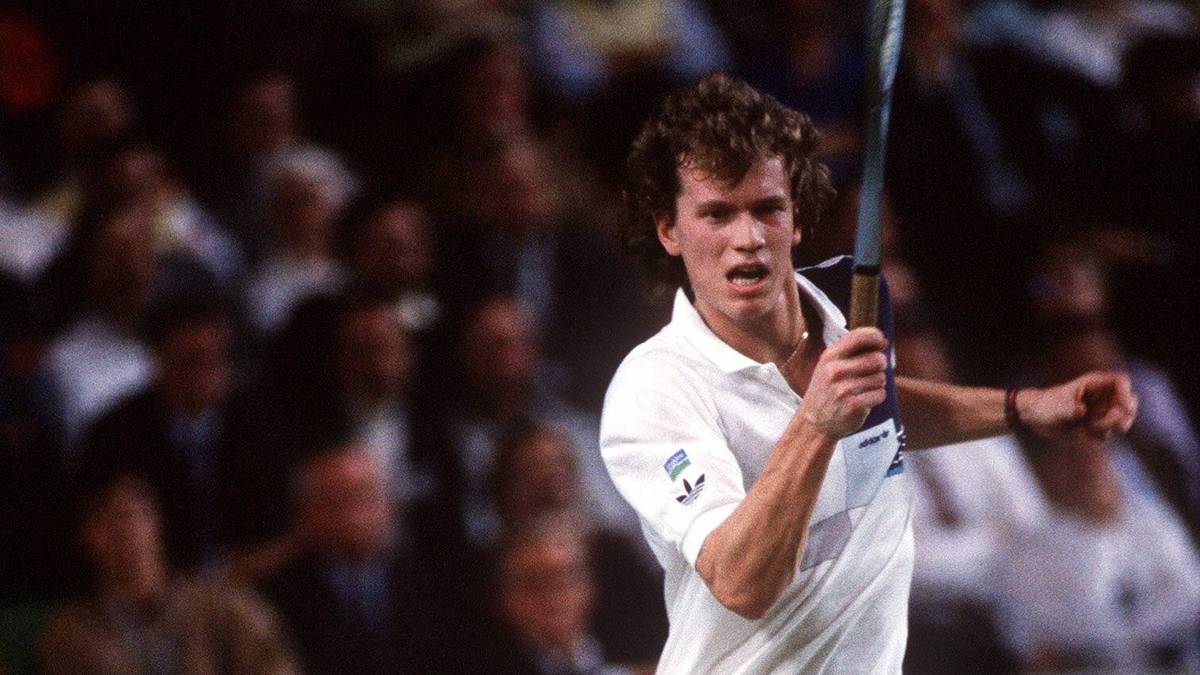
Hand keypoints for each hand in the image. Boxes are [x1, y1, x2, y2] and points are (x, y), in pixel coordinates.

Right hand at [798, 327, 888, 439]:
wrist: (814, 422)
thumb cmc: (826, 391)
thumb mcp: (829, 365)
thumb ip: (852, 351)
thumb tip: (883, 341)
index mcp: (830, 356)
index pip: (860, 336)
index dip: (876, 337)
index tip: (880, 343)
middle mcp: (836, 370)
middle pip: (877, 359)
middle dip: (880, 365)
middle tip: (871, 372)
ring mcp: (844, 389)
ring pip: (881, 378)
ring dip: (877, 384)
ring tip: (862, 389)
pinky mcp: (853, 405)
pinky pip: (880, 394)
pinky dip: (877, 397)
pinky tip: (864, 400)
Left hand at [1018, 371, 1137, 438]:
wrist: (1034, 417)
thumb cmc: (1045, 405)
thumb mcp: (1057, 407)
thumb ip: (1071, 409)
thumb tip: (1082, 411)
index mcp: (1093, 384)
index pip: (1121, 381)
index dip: (1126, 394)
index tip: (1124, 408)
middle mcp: (1099, 396)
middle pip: (1128, 401)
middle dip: (1125, 415)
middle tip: (1119, 428)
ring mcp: (1098, 410)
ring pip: (1119, 418)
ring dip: (1108, 427)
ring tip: (1088, 428)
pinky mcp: (1094, 424)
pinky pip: (1107, 432)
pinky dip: (1099, 435)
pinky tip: (1084, 433)